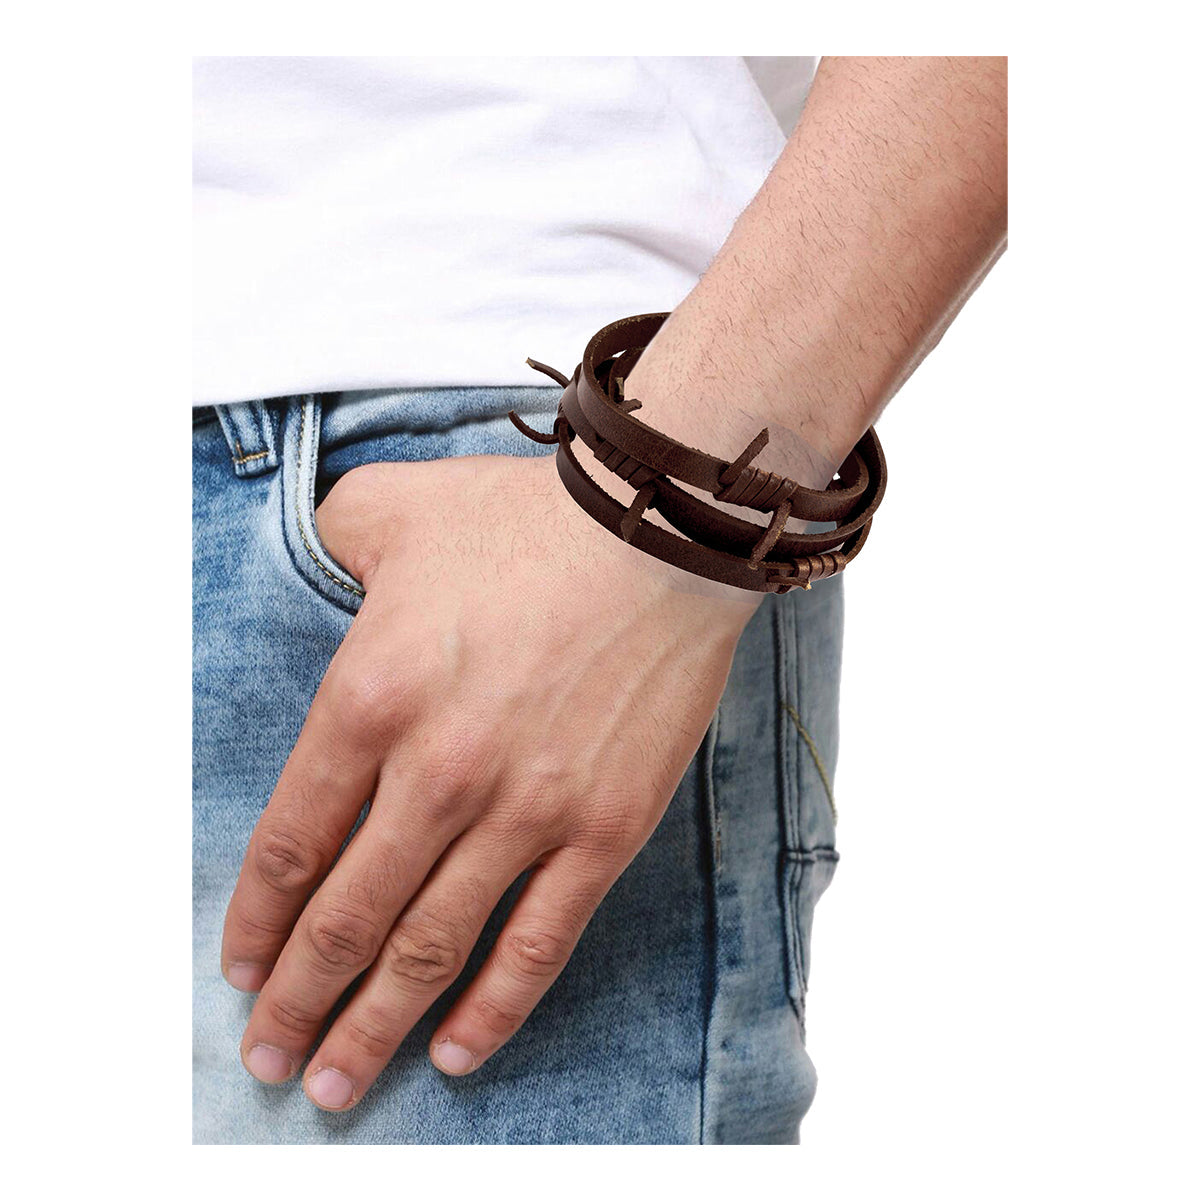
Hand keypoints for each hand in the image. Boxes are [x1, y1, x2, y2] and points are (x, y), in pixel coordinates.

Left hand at [221, 451, 756, 1109]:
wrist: (659, 529)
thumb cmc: (525, 520)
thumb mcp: (392, 508)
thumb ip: (329, 541)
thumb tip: (318, 559)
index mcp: (367, 701)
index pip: (288, 846)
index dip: (255, 926)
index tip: (240, 972)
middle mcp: (436, 773)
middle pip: (346, 919)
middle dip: (297, 1001)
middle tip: (268, 1059)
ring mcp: (524, 812)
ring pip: (431, 949)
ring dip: (374, 1027)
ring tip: (336, 1084)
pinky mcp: (602, 831)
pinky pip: (538, 943)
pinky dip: (493, 1010)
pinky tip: (455, 1053)